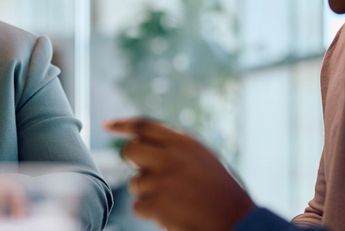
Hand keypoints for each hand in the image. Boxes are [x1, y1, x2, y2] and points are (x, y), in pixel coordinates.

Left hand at [105, 117, 254, 230]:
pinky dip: (151, 213)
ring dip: (149, 193)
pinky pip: (139, 206)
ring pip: (135, 182)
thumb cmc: (222, 193)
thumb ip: (175, 149)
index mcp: (184, 142)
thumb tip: (142, 142)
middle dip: (134, 162)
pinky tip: (173, 214)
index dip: (123, 124)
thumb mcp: (203, 160)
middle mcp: (170, 156)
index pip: (144, 124)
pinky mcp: (156, 203)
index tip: (106, 125)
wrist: (237, 223)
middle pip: (130, 151)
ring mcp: (161, 180)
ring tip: (176, 200)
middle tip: (148, 173)